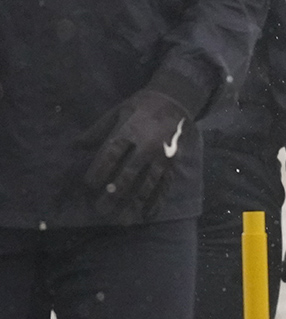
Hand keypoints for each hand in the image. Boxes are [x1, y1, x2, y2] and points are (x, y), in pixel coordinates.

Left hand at [83, 90, 190, 216]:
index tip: (89, 185)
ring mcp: (163, 155)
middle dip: (114, 193)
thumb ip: (98, 129)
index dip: (99, 170)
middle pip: (128, 173)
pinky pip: (166, 184)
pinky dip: (157, 201)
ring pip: (148, 183)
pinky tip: (148, 214)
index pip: (111, 154)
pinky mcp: (173, 162)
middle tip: (101, 209)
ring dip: (135, 203)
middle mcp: (147, 145)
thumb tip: (75, 146)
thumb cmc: (143, 105)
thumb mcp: (118, 111)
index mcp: (130, 130)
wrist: (177, 99)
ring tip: (123, 219)